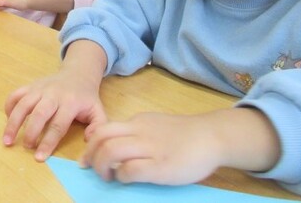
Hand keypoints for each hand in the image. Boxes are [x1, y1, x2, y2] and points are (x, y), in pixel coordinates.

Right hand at [3, 68, 106, 161]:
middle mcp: (54, 94)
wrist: (78, 73)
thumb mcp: (98, 110)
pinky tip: (7, 120)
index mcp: (71, 102)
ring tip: (7, 140)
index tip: (39, 157)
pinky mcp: (31, 85)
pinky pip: (16, 94)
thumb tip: (89, 140)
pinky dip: (9, 106)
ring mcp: (40, 88)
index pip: (58, 125)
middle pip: (39, 114)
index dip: (48, 142)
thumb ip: (98, 126)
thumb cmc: (86, 97)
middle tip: (26, 147)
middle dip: (30, 132)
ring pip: (23, 104)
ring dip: (13, 123)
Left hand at [80, 112, 223, 184]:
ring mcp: (150, 148)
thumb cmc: (186, 135)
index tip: (87, 155)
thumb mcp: (156, 125)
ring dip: (102, 166)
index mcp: (138, 122)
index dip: (91, 143)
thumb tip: (118, 147)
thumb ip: (138, 132)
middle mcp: (140, 132)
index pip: (105, 128)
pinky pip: (131, 169)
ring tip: (107, 176)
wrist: (213, 136)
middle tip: (90, 168)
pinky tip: (125, 179)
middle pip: (102, 137)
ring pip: (111, 150)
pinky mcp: (160, 166)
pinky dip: (122, 176)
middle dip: (90, 155)